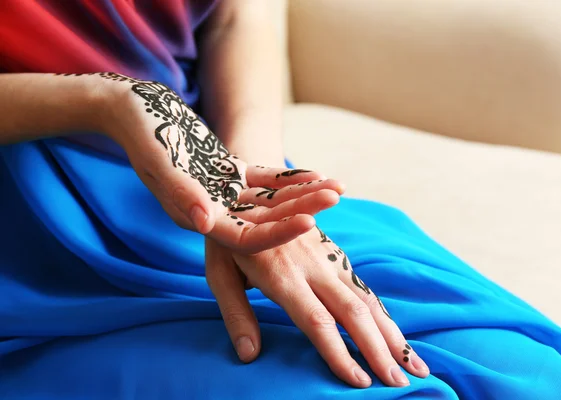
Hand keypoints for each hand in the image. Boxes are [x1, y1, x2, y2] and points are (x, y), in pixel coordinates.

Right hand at [66, 72, 343, 252]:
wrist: (133, 109)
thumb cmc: (141, 132)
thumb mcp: (160, 161)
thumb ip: (181, 193)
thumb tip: (206, 222)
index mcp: (197, 218)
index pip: (245, 237)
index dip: (277, 233)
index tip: (309, 222)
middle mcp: (215, 212)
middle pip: (266, 220)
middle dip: (301, 210)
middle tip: (335, 197)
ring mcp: (224, 193)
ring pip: (271, 201)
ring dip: (303, 195)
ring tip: (336, 188)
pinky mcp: (229, 172)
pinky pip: (266, 180)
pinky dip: (290, 177)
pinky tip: (316, 174)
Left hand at [206, 227, 429, 387]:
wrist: (249, 187)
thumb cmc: (228, 235)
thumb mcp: (219, 272)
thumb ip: (236, 313)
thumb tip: (250, 355)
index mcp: (282, 276)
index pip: (316, 321)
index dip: (339, 352)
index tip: (361, 382)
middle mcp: (312, 267)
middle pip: (353, 312)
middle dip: (379, 350)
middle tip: (399, 383)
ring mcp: (328, 258)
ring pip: (367, 299)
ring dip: (393, 333)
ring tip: (415, 364)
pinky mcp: (334, 253)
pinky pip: (364, 287)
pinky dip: (384, 314)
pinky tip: (396, 334)